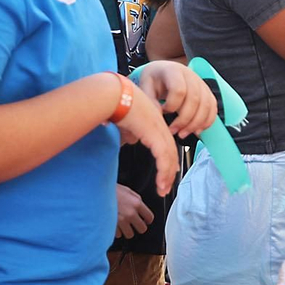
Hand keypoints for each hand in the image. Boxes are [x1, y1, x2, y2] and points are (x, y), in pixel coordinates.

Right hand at [113, 80, 178, 196]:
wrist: (113, 95)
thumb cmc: (114, 105)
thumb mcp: (125, 122)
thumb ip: (131, 131)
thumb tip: (132, 139)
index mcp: (154, 121)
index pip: (165, 143)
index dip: (168, 160)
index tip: (167, 173)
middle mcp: (159, 124)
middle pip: (170, 152)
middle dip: (168, 171)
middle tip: (165, 187)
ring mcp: (159, 128)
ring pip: (169, 156)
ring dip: (166, 175)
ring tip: (163, 189)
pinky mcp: (155, 133)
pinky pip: (163, 156)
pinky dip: (163, 171)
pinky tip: (161, 182)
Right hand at [115, 183, 153, 238]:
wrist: (96, 192)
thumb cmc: (111, 190)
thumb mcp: (127, 191)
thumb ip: (136, 199)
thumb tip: (141, 208)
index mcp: (136, 203)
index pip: (149, 217)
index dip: (148, 220)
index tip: (146, 221)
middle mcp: (130, 213)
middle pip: (142, 229)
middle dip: (139, 227)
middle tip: (134, 224)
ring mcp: (121, 221)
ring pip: (130, 234)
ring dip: (127, 231)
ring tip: (123, 225)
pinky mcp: (111, 226)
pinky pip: (118, 235)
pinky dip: (117, 231)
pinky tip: (114, 225)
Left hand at [134, 60, 218, 137]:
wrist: (163, 71)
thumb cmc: (155, 79)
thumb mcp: (145, 86)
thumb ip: (150, 102)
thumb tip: (157, 119)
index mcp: (174, 71)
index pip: (179, 90)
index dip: (172, 105)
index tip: (163, 112)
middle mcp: (191, 76)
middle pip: (195, 100)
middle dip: (184, 120)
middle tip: (173, 131)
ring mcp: (202, 84)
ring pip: (206, 106)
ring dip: (196, 124)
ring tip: (183, 134)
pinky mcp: (207, 93)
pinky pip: (213, 108)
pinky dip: (206, 122)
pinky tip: (196, 131)